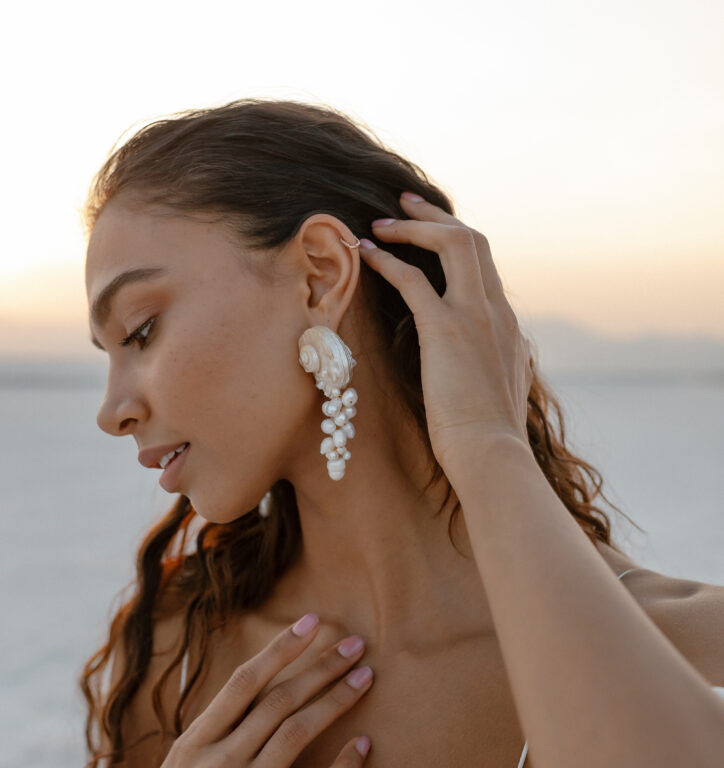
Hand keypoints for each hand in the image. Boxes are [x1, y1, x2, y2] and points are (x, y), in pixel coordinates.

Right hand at [99, 619, 372, 767]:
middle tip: (355, 645)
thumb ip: (213, 733)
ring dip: (336, 701)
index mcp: (193, 744)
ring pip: (298, 734)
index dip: (282, 648)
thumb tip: (255, 690)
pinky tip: (365, 745)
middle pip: (280, 701)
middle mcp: (217, 766)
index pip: (244, 682)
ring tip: (365, 678)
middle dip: (322, 668)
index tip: (312, 623)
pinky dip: (344, 767)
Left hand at [359, 192, 533, 471]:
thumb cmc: (488, 439)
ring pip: (455, 244)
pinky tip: (366, 254)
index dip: (456, 244)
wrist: (492, 455)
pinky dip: (389, 261)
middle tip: (404, 202)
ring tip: (380, 221)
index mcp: (509, 327)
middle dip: (437, 217)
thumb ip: (496, 370)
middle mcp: (498, 312)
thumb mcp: (500, 396)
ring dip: (414, 228)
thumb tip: (489, 367)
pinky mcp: (447, 330)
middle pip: (474, 241)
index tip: (431, 234)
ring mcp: (476, 317)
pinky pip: (415, 280)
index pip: (486, 268)